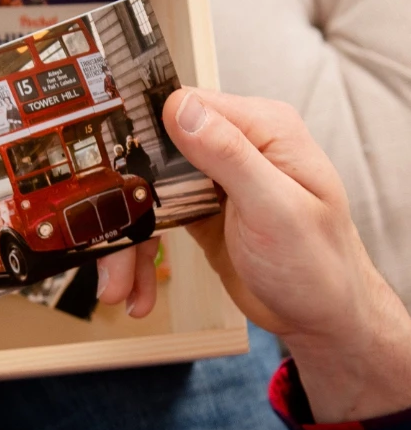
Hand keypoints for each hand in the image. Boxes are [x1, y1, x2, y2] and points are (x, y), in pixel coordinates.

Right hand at [101, 88, 410, 422]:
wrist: (325, 323)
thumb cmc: (320, 268)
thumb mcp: (275, 209)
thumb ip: (229, 155)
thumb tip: (180, 107)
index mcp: (261, 129)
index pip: (185, 107)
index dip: (144, 134)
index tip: (110, 167)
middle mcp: (234, 145)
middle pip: (155, 152)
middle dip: (125, 200)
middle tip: (104, 238)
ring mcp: (213, 177)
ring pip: (147, 190)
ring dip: (126, 238)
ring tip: (115, 283)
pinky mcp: (197, 206)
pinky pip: (153, 218)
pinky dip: (138, 252)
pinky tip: (134, 288)